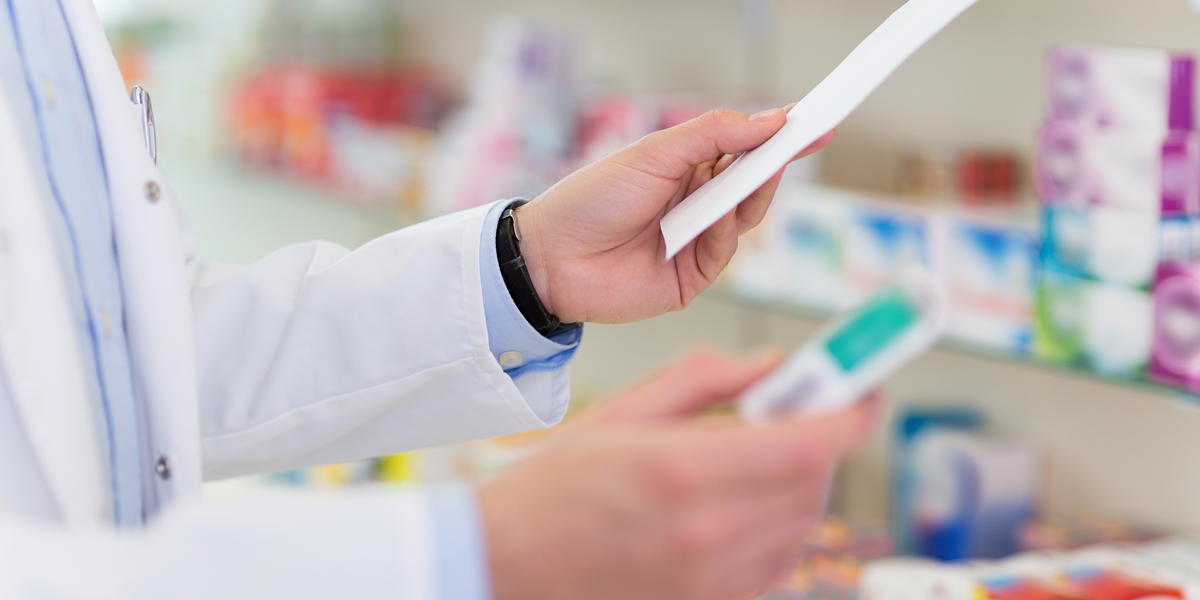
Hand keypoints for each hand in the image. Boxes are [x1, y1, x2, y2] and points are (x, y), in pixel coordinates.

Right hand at [479, 348, 877, 599]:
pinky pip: (776, 560)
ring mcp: (709, 580)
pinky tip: (741, 500)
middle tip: (803, 409)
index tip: (861, 388)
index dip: (850, 413)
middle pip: (814, 482)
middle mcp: (704, 533)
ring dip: (801, 480)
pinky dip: (778, 522)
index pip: (808, 443)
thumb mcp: (621, 412)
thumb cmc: (552, 488)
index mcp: (680, 470)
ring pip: (801, 522)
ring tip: (758, 453)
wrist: (505, 565)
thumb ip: (705, 380)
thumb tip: (774, 364)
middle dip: (822, 438)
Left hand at [516, 109, 834, 323]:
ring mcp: (695, 242)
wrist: (553, 257)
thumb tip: (769, 119)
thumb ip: (714, 134)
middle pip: (753, 183)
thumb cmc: (592, 200)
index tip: (812, 122)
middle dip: (777, 162)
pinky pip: (725, 252)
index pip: (743, 149)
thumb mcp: (655, 152)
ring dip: (751, 195)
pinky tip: (715, 220)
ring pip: (746, 217)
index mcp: (685, 168)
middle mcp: (695, 204)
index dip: (777, 137)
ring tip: (756, 174)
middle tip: (804, 140)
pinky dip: (725, 232)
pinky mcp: (692, 278)